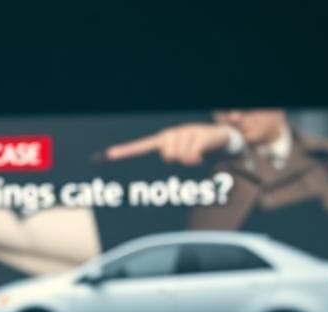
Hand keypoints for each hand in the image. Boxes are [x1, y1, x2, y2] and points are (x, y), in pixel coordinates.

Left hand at [103, 123, 232, 165]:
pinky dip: (196, 158)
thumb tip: (173, 162)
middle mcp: (170, 134)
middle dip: (177, 161)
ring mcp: (183, 132)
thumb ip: (172, 163)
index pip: (141, 146)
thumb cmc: (196, 150)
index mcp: (162, 141)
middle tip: (186, 158)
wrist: (218, 138)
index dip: (125, 151)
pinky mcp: (197, 134)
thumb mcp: (181, 158)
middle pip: (167, 156)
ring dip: (189, 160)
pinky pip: (192, 153)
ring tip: (195, 154)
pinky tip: (200, 154)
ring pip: (180, 155)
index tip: (108, 155)